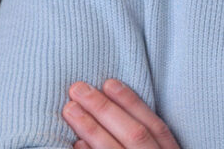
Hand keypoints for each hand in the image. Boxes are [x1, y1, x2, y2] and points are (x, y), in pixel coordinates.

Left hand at [63, 79, 180, 148]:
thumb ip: (151, 137)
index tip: (108, 82)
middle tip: (78, 89)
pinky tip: (75, 144)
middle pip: (133, 134)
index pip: (154, 125)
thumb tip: (119, 106)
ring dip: (90, 129)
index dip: (131, 102)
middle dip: (104, 110)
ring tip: (70, 110)